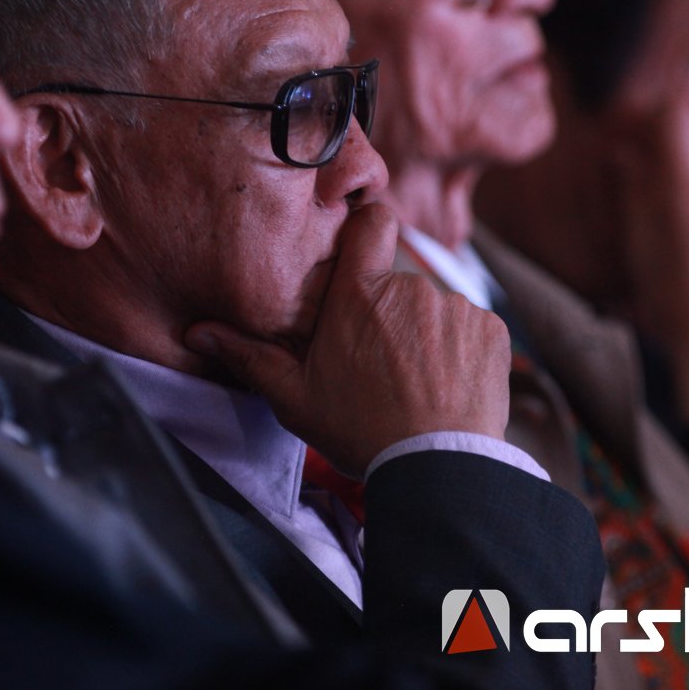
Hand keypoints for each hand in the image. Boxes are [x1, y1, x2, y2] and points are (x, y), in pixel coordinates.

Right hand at [185, 204, 511, 476]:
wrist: (437, 468)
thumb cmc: (361, 432)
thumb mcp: (295, 398)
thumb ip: (249, 357)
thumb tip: (196, 333)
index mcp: (359, 293)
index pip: (372, 221)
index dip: (369, 226)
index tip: (364, 247)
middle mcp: (410, 287)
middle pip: (398, 282)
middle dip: (389, 312)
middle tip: (380, 363)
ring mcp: (456, 307)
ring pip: (435, 308)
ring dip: (426, 334)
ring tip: (416, 383)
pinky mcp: (491, 329)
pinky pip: (471, 327)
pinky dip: (461, 351)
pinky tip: (446, 387)